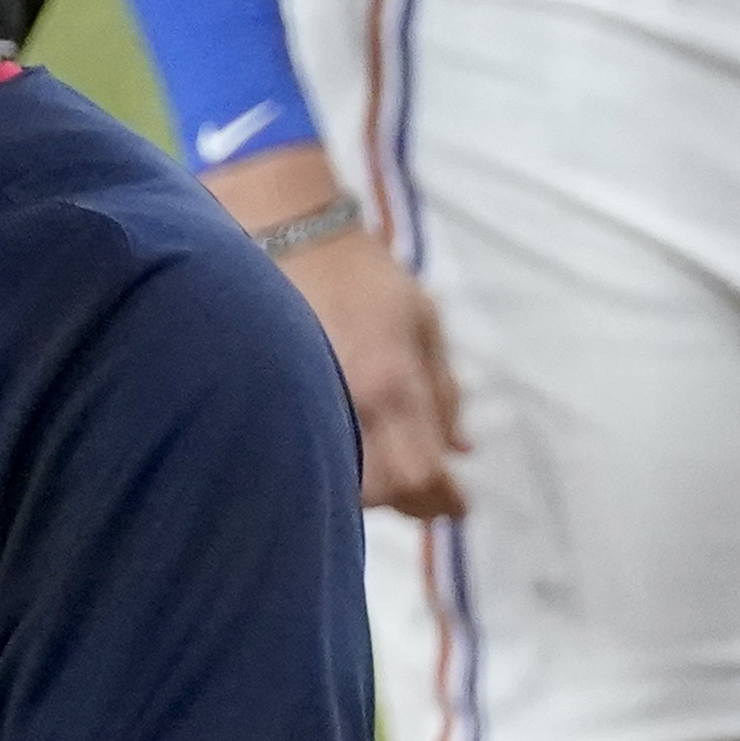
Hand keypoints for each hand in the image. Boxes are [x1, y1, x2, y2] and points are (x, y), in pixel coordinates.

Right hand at [211, 144, 465, 517]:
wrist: (286, 235)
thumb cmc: (362, 273)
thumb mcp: (422, 319)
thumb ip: (444, 390)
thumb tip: (461, 450)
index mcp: (391, 381)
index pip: (421, 473)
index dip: (442, 500)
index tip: (459, 505)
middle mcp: (347, 403)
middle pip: (382, 492)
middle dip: (410, 501)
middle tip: (430, 496)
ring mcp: (306, 404)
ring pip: (342, 483)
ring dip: (373, 492)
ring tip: (392, 479)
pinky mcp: (277, 400)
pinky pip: (310, 457)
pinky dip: (337, 471)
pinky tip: (351, 460)